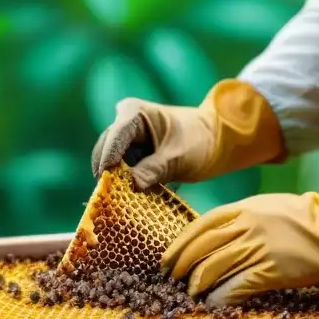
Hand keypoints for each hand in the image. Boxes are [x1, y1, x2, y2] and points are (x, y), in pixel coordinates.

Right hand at [90, 79, 285, 189]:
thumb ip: (153, 170)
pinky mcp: (131, 155)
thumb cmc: (199, 141)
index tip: (105, 181)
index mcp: (134, 113)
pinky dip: (124, 185)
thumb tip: (130, 186)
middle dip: (108, 175)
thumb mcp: (177, 157)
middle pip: (106, 151)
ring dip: (115, 183)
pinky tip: (126, 202)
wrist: (214, 140)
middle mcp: (124, 123)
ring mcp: (126, 140)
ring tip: (117, 205)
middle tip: (107, 201)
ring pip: (111, 164)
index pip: (114, 137)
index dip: (107, 160)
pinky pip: (121, 172)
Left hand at [161, 160, 318, 306]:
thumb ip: (240, 217)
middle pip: (203, 247)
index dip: (181, 243)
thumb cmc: (302, 217)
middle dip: (183, 265)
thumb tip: (215, 234)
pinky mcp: (270, 270)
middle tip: (173, 279)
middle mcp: (246, 226)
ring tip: (192, 293)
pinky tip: (214, 303)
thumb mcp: (265, 206)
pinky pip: (237, 285)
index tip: (168, 257)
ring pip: (215, 267)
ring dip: (199, 283)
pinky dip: (222, 296)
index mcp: (243, 208)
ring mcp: (257, 247)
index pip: (201, 226)